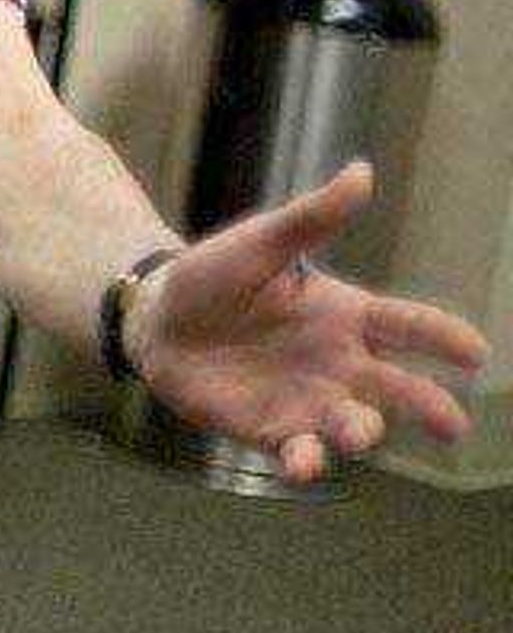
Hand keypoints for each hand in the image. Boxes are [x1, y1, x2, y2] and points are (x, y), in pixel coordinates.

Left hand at [132, 160, 488, 484]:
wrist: (157, 317)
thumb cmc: (216, 275)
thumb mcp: (262, 241)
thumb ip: (313, 216)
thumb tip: (361, 171)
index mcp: (344, 314)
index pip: (406, 324)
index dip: (442, 337)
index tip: (475, 352)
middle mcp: (337, 363)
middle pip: (396, 387)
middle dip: (427, 406)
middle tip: (451, 424)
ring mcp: (307, 399)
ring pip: (351, 423)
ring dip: (361, 431)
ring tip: (361, 432)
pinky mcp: (270, 428)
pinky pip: (298, 451)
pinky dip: (306, 460)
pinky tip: (304, 461)